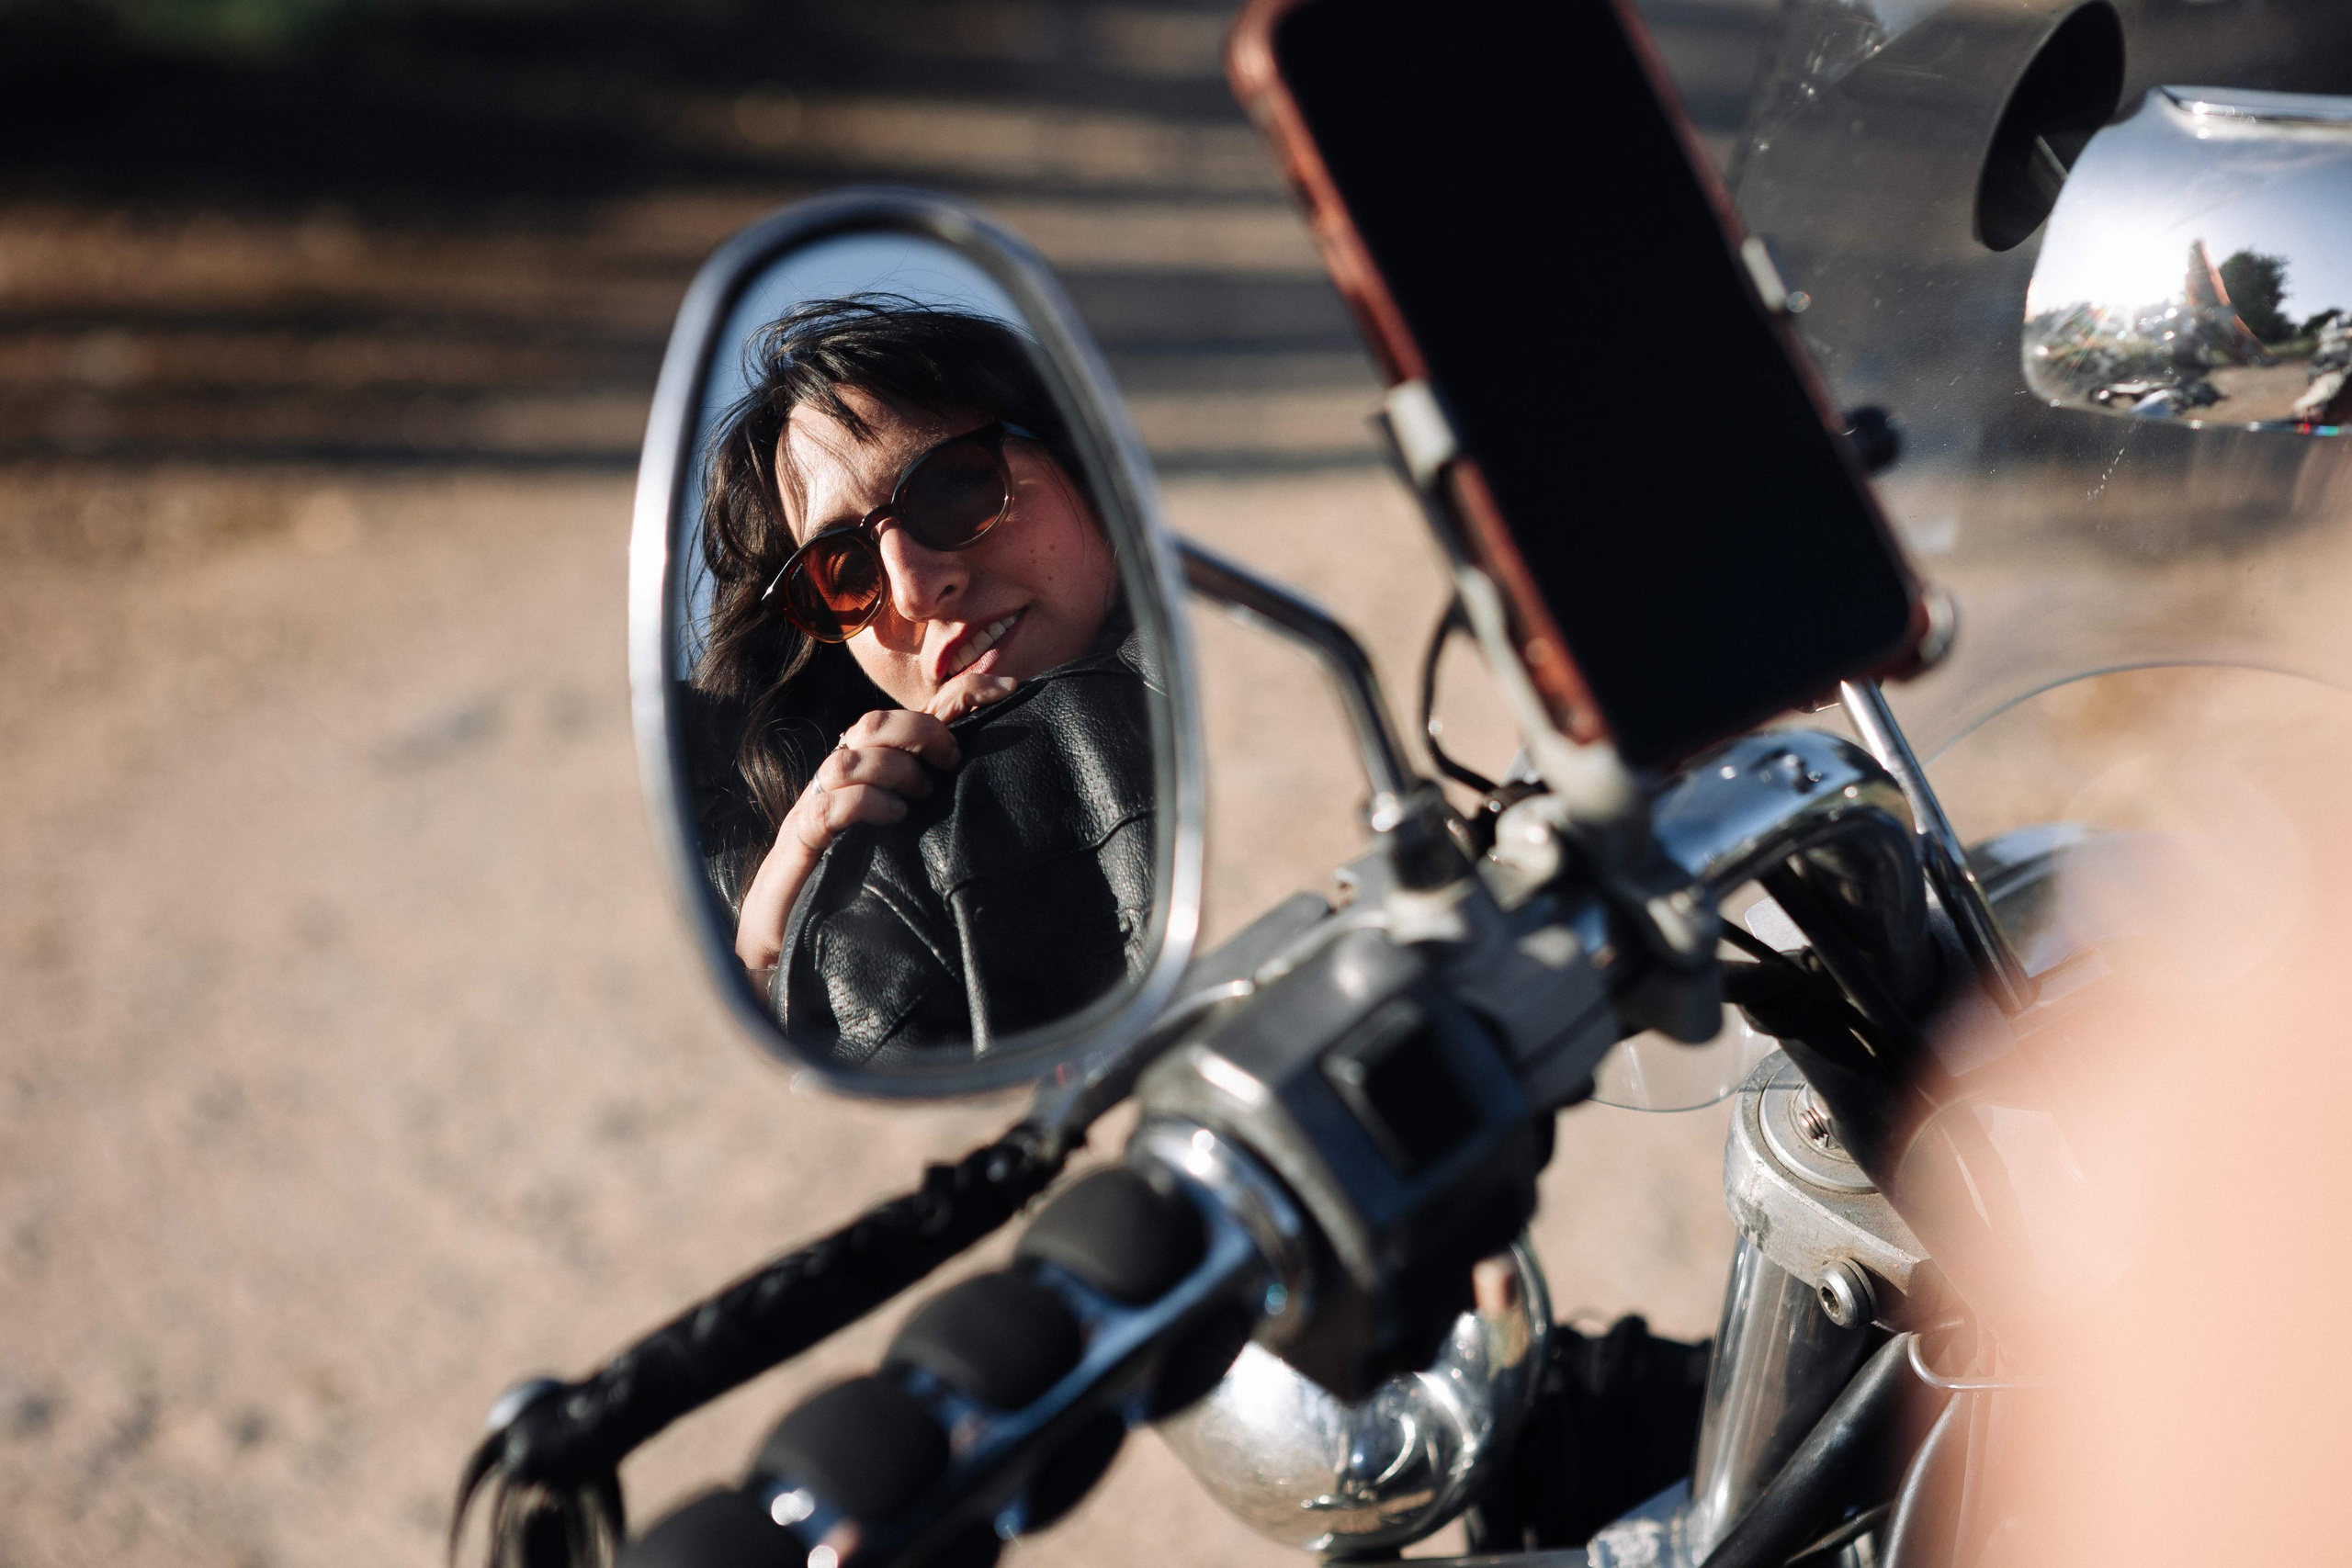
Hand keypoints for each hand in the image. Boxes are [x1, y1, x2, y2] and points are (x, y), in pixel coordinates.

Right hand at [734, 680, 1018, 977]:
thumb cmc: (846, 886)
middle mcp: (840, 782)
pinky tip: (894, 817)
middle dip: (920, 730)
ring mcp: (817, 806)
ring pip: (852, 757)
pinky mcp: (802, 840)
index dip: (958, 696)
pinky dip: (866, 802)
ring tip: (921, 797)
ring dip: (895, 768)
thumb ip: (932, 812)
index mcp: (869, 775)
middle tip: (950, 761)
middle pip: (875, 724)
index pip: (909, 716)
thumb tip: (991, 794)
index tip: (1008, 691)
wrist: (784, 936)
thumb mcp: (903, 841)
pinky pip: (830, 805)